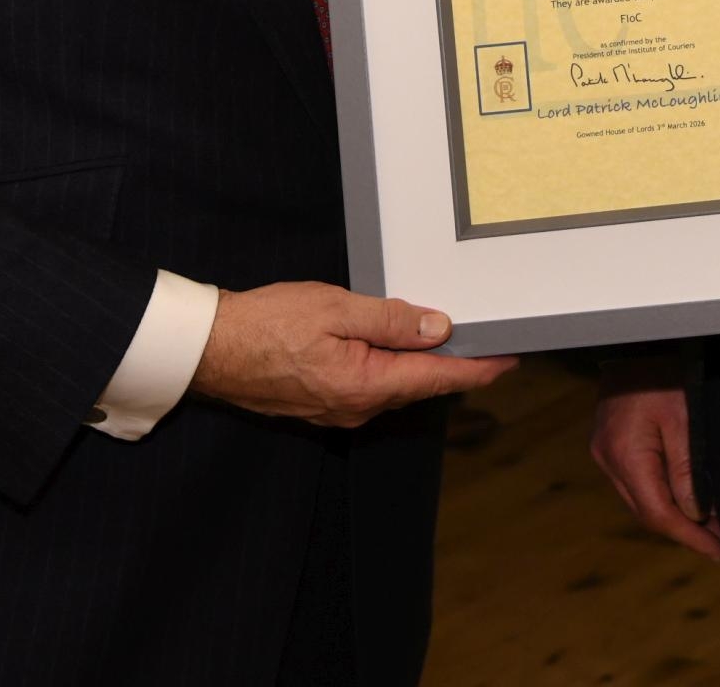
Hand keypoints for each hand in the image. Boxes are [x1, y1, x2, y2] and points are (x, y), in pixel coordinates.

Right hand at [190, 281, 512, 428]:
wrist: (208, 350)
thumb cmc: (266, 324)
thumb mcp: (336, 308)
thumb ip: (391, 320)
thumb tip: (439, 327)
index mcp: (367, 385)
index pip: (439, 378)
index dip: (479, 367)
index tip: (511, 358)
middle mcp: (358, 408)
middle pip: (421, 385)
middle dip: (455, 364)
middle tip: (488, 339)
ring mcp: (338, 411)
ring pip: (396, 387)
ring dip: (422, 365)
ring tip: (449, 338)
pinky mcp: (322, 405)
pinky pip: (370, 387)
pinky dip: (392, 368)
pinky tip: (398, 348)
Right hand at [589, 357, 719, 560]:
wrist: (636, 338)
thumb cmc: (664, 371)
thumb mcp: (684, 418)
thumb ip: (688, 469)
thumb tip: (697, 515)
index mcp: (626, 454)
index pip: (658, 513)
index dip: (690, 538)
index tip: (719, 552)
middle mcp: (608, 459)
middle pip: (647, 512)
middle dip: (685, 531)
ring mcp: (604, 452)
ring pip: (640, 500)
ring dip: (673, 516)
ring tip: (709, 526)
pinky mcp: (609, 444)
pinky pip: (636, 483)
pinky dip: (660, 495)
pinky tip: (685, 498)